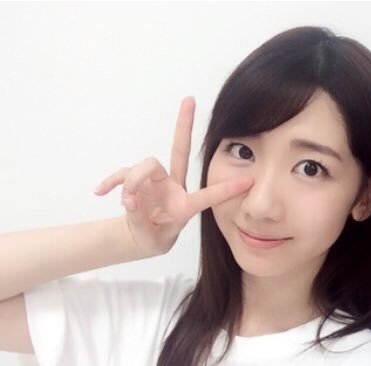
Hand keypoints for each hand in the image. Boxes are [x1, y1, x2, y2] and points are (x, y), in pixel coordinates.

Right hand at [94, 97, 252, 256]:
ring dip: (131, 182)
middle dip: (183, 126)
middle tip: (189, 100)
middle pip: (178, 152)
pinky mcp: (134, 180)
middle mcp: (173, 186)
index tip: (249, 180)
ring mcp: (155, 181)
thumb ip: (140, 219)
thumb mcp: (152, 239)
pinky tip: (100, 192)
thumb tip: (129, 199)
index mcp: (185, 206)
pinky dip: (111, 182)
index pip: (208, 196)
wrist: (141, 238)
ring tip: (126, 205)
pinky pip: (122, 173)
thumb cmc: (154, 238)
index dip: (227, 190)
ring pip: (145, 165)